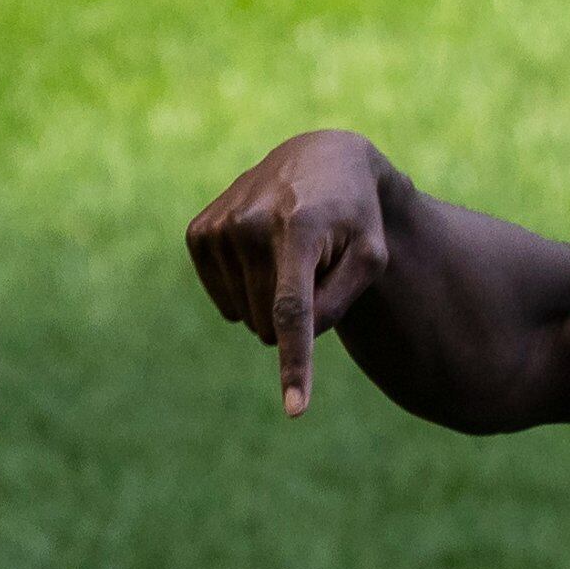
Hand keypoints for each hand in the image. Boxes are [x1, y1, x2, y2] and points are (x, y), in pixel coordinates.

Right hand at [187, 131, 398, 417]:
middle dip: (299, 315)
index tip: (296, 409)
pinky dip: (247, 292)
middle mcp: (248, 225)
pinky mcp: (198, 233)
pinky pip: (223, 298)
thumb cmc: (356, 218)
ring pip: (246, 316)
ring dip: (274, 300)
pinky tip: (264, 257)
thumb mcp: (371, 256)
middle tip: (317, 267)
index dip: (295, 365)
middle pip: (272, 321)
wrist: (319, 159)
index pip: (293, 311)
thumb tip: (293, 336)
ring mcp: (217, 228)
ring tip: (293, 254)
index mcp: (297, 230)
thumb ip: (340, 300)